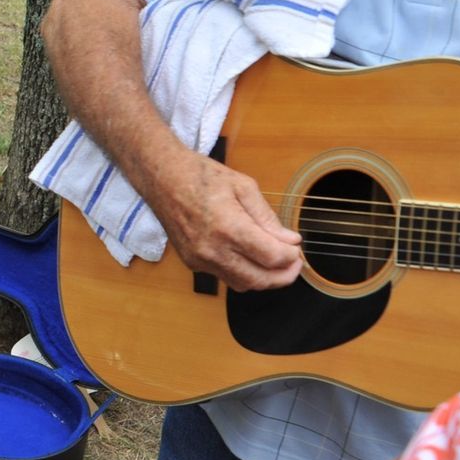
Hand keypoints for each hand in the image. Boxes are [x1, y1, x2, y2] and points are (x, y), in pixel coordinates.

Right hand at [149, 150, 302, 290]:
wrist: (162, 178)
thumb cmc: (201, 176)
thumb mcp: (243, 187)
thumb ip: (268, 217)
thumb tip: (290, 240)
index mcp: (229, 227)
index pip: (272, 257)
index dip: (291, 258)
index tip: (297, 249)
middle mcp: (213, 249)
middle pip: (259, 280)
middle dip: (283, 277)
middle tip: (294, 264)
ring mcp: (200, 259)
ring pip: (242, 284)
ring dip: (263, 279)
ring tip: (274, 263)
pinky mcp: (192, 263)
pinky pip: (224, 277)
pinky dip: (242, 273)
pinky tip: (248, 257)